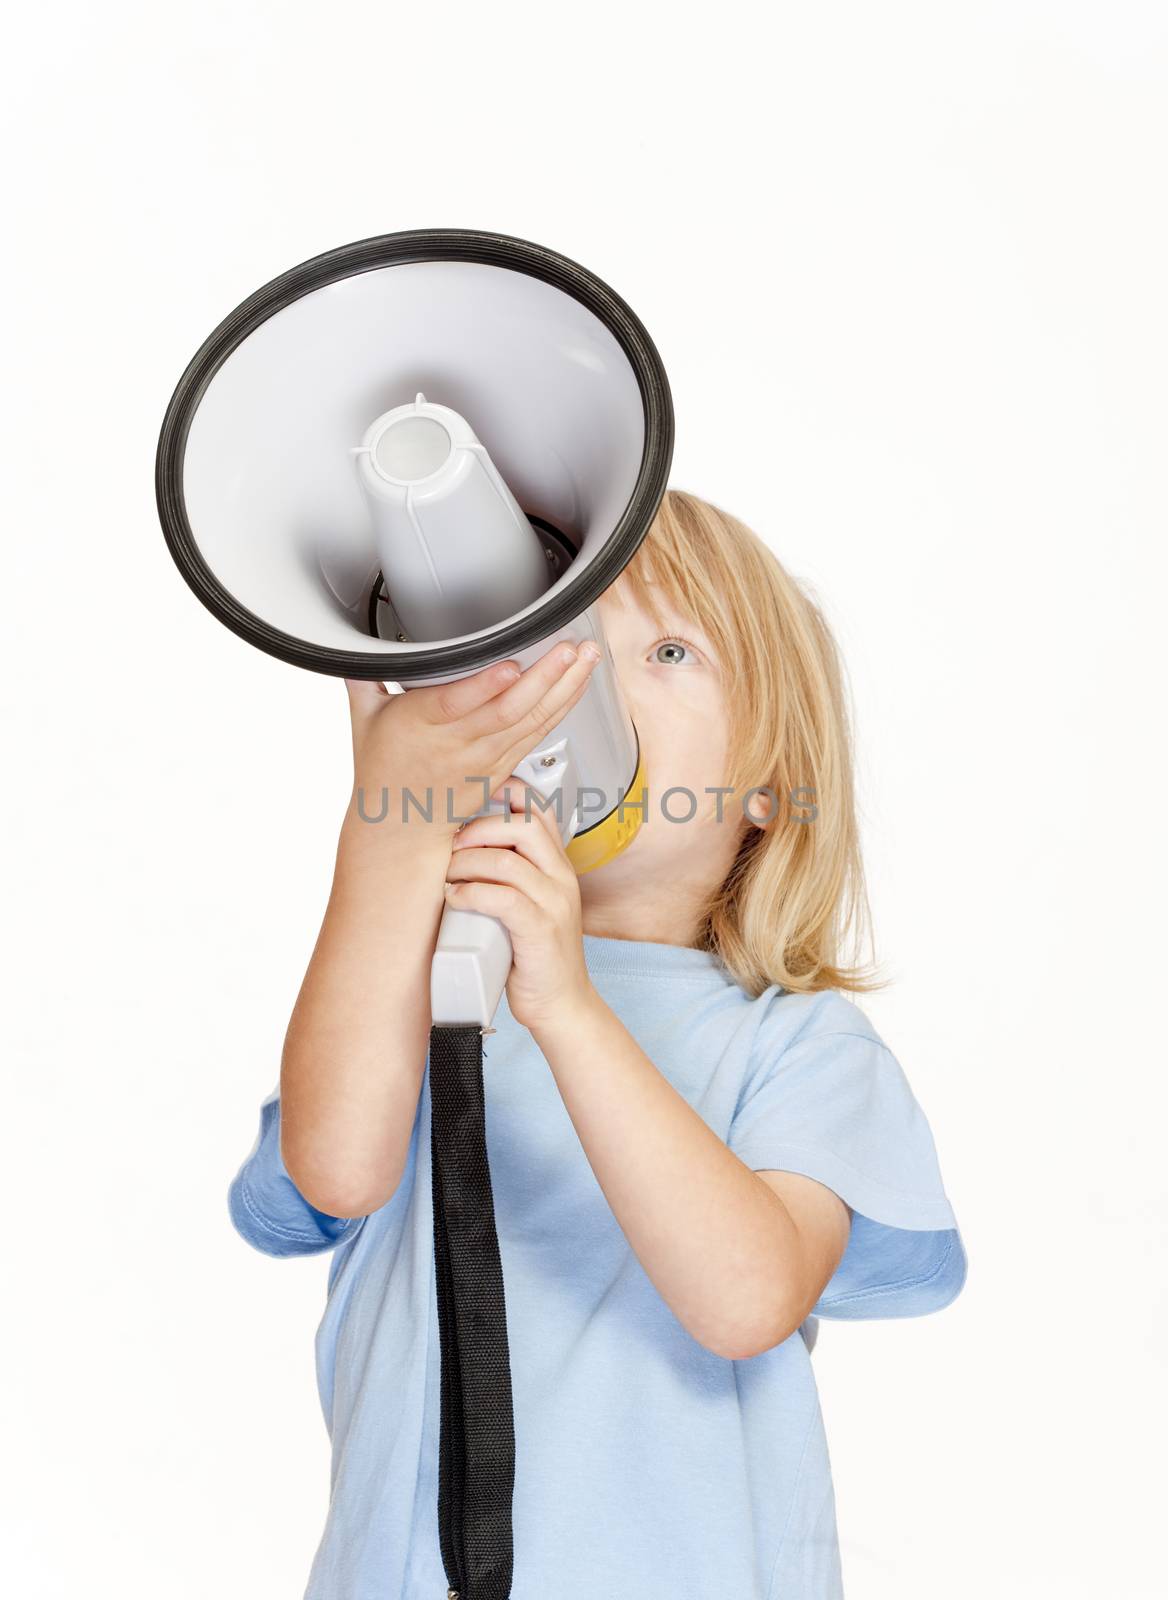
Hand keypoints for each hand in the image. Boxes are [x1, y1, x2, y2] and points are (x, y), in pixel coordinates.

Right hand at [342, 640, 600, 850]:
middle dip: (544, 678)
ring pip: (532, 722)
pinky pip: (539, 733)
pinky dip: (562, 708)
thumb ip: (363, 678)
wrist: (400, 828)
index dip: (486, 686)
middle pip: (508, 711)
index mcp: (422, 725)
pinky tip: (578, 684)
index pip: (457, 704)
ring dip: (564, 688)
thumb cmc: (383, 772)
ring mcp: (487, 757)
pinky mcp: (504, 765)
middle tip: (569, 648)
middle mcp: (459, 743)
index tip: (510, 665)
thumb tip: (349, 647)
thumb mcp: (363, 722)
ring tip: (587, 658)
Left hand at [444, 776, 596, 1031]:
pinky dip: (471, 893)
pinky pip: (503, 898)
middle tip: (451, 845)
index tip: (470, 800)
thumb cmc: (534, 955)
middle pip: (523, 825)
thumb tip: (458, 846)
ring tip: (446, 876)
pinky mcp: (540, 931)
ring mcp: (554, 903)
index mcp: (557, 866)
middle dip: (478, 827)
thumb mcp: (528, 903)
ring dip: (465, 863)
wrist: (561, 1004)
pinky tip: (455, 898)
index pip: (539, 810)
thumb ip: (508, 874)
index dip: (506, 794)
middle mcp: (561, 878)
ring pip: (507, 861)